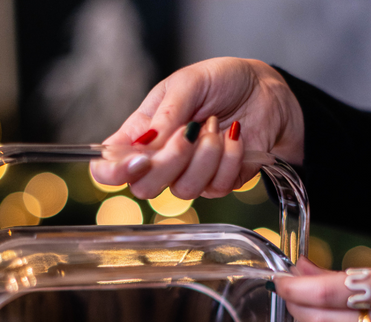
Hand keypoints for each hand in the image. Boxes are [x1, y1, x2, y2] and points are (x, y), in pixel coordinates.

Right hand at [90, 57, 303, 198]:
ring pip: (183, 191)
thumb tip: (145, 144)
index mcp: (141, 134)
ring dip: (205, 155)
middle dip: (169, 161)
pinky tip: (234, 137)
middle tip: (189, 130)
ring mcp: (189, 176)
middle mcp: (161, 161)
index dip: (114, 172)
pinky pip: (216, 187)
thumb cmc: (220, 82)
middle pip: (144, 188)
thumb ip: (165, 115)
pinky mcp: (217, 184)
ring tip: (215, 126)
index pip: (108, 168)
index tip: (139, 159)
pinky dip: (229, 158)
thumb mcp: (187, 84)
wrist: (263, 91)